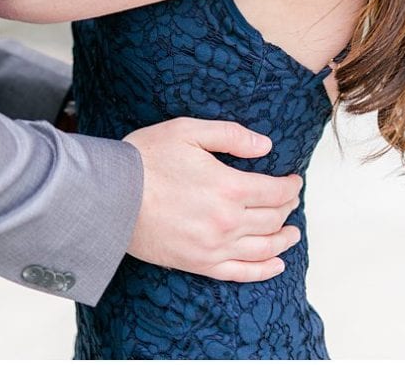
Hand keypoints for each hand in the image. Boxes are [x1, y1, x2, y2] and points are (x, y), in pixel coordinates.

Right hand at [123, 118, 302, 282]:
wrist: (110, 196)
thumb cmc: (144, 159)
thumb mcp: (186, 130)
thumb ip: (229, 135)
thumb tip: (266, 146)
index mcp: (229, 188)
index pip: (275, 191)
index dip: (290, 186)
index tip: (294, 181)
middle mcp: (228, 222)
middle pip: (272, 219)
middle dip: (287, 208)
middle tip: (290, 200)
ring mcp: (215, 247)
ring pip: (264, 248)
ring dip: (284, 240)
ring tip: (292, 233)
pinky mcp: (200, 264)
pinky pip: (242, 273)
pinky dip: (265, 270)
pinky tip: (276, 264)